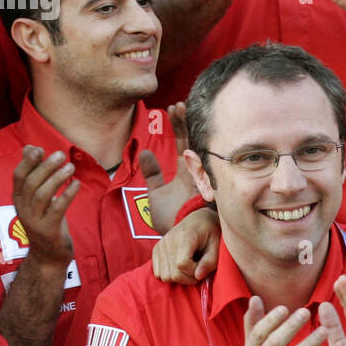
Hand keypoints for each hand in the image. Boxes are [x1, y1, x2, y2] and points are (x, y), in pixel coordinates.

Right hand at [10, 145, 77, 267]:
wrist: (49, 257)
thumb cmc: (47, 223)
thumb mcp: (39, 199)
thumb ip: (35, 175)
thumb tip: (30, 147)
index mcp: (18, 199)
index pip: (18, 176)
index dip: (28, 161)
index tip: (40, 148)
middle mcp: (23, 209)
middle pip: (31, 182)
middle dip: (45, 166)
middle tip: (61, 155)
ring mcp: (34, 220)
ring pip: (42, 194)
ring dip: (57, 179)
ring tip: (71, 167)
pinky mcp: (49, 230)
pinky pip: (57, 209)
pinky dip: (67, 195)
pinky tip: (77, 185)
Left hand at [139, 102, 195, 234]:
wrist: (181, 241)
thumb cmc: (172, 223)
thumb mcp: (156, 196)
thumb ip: (152, 175)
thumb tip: (145, 152)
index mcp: (186, 176)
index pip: (184, 146)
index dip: (179, 128)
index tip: (173, 109)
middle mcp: (194, 173)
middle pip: (190, 142)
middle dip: (184, 122)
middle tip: (178, 104)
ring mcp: (198, 177)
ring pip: (193, 145)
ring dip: (185, 126)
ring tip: (178, 106)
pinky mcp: (200, 183)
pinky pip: (196, 157)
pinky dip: (190, 139)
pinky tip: (184, 121)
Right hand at [152, 207, 220, 283]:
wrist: (198, 220)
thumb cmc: (210, 233)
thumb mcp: (216, 246)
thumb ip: (210, 262)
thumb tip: (198, 276)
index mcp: (184, 237)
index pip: (182, 264)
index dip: (194, 272)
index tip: (203, 267)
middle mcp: (168, 241)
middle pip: (173, 274)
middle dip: (188, 279)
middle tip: (198, 270)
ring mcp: (160, 246)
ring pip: (165, 276)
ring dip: (179, 278)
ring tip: (190, 269)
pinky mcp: (156, 251)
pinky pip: (158, 273)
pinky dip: (170, 275)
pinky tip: (180, 269)